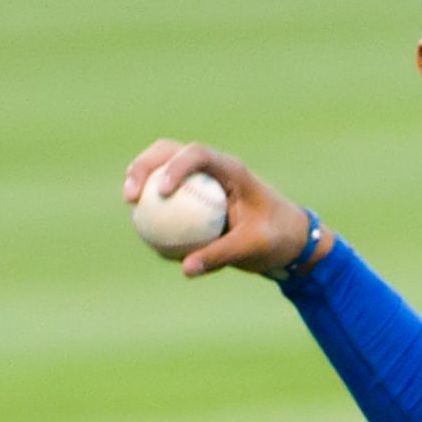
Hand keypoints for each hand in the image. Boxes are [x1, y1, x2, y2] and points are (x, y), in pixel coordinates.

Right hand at [123, 139, 327, 278]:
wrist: (291, 241)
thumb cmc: (279, 238)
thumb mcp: (254, 246)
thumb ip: (221, 254)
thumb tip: (185, 269)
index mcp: (231, 170)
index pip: (197, 153)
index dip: (174, 166)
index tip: (161, 191)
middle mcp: (213, 169)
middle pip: (169, 152)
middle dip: (144, 166)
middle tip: (131, 195)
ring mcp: (202, 181)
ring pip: (163, 170)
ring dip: (142, 180)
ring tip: (130, 204)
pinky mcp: (196, 198)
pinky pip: (169, 198)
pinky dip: (154, 207)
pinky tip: (143, 228)